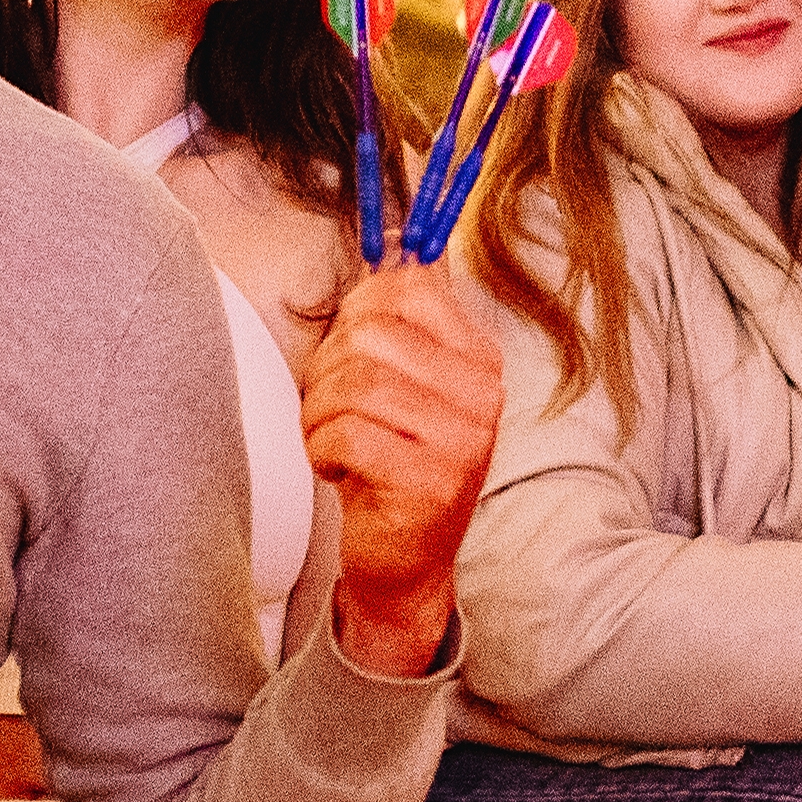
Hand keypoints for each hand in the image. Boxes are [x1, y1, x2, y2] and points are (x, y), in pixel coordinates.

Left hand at [311, 264, 504, 675]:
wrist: (404, 560)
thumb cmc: (391, 461)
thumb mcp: (403, 380)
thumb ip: (401, 315)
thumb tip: (397, 240)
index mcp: (477, 357)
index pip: (407, 287)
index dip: (355, 312)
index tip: (350, 349)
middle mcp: (482, 394)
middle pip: (371, 334)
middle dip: (328, 369)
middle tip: (334, 409)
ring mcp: (462, 440)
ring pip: (355, 383)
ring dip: (320, 415)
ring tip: (333, 441)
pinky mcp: (430, 483)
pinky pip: (347, 435)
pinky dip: (322, 451)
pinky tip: (339, 470)